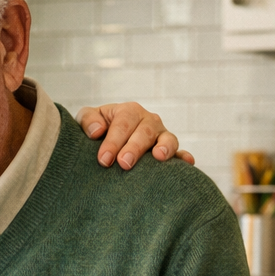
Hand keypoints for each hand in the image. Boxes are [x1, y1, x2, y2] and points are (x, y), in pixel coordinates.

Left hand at [76, 102, 194, 169]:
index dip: (113, 141)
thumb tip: (97, 131)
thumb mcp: (87, 118)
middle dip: (134, 148)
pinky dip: (184, 158)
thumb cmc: (95, 129)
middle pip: (145, 132)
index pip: (123, 124)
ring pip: (167, 140)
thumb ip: (88, 120)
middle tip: (124, 163)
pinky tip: (187, 163)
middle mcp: (148, 121)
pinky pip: (179, 153)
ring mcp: (161, 136)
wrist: (105, 139)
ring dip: (164, 148)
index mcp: (128, 111)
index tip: (104, 159)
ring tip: (158, 157)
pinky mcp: (168, 151)